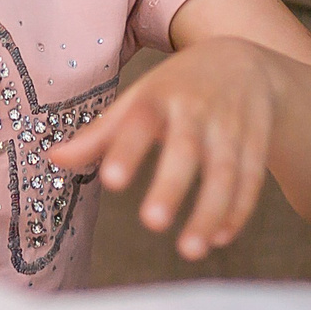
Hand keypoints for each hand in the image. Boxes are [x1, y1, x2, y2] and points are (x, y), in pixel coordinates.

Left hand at [44, 36, 281, 257]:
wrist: (244, 60)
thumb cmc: (175, 88)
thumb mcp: (138, 101)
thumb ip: (99, 134)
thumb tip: (53, 160)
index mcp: (159, 95)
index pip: (140, 119)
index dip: (127, 148)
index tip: (111, 181)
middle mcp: (196, 110)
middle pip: (185, 150)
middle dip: (171, 185)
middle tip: (152, 222)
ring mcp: (230, 126)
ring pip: (224, 172)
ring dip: (210, 211)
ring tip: (191, 250)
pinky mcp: (257, 143)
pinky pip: (250, 179)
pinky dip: (237, 210)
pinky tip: (220, 238)